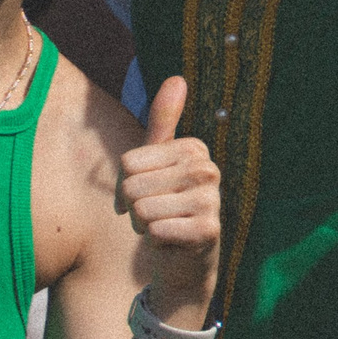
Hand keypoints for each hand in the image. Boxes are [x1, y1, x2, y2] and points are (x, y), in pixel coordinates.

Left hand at [119, 75, 219, 311]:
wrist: (185, 261)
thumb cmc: (166, 207)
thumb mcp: (158, 163)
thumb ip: (164, 122)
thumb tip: (177, 77)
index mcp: (194, 149)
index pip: (128, 162)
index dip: (126, 184)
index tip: (146, 194)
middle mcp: (208, 170)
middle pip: (132, 185)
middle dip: (133, 208)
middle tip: (154, 216)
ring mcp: (211, 201)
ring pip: (142, 209)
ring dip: (144, 226)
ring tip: (163, 228)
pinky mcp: (208, 231)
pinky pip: (155, 231)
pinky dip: (156, 242)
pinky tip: (172, 243)